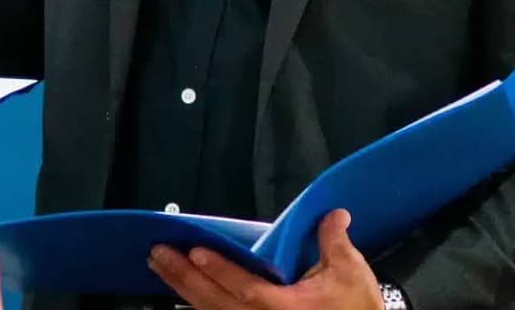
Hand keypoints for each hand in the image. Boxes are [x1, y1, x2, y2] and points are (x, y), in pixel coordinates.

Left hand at [149, 210, 384, 309]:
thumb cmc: (356, 309)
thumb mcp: (348, 271)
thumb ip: (333, 239)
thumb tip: (333, 214)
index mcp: (286, 308)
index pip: (245, 288)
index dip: (220, 271)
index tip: (196, 252)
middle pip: (216, 303)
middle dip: (184, 278)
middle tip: (158, 255)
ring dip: (184, 291)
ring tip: (161, 268)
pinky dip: (198, 307)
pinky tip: (181, 295)